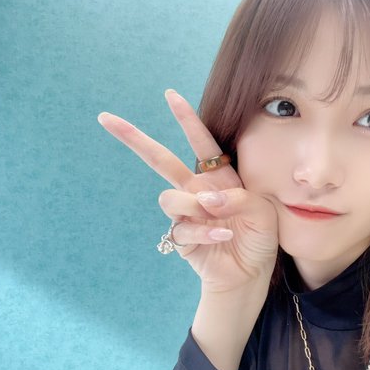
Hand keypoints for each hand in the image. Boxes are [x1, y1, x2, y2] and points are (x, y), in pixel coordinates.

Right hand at [97, 89, 278, 296]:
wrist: (252, 273)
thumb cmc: (260, 237)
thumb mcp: (262, 210)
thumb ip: (237, 198)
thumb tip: (206, 199)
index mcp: (219, 177)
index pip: (201, 143)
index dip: (187, 118)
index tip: (170, 95)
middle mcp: (198, 190)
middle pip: (160, 160)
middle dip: (134, 138)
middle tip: (107, 119)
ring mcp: (187, 213)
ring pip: (169, 198)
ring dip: (193, 206)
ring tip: (219, 219)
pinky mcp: (180, 238)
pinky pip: (181, 229)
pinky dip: (203, 233)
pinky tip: (222, 237)